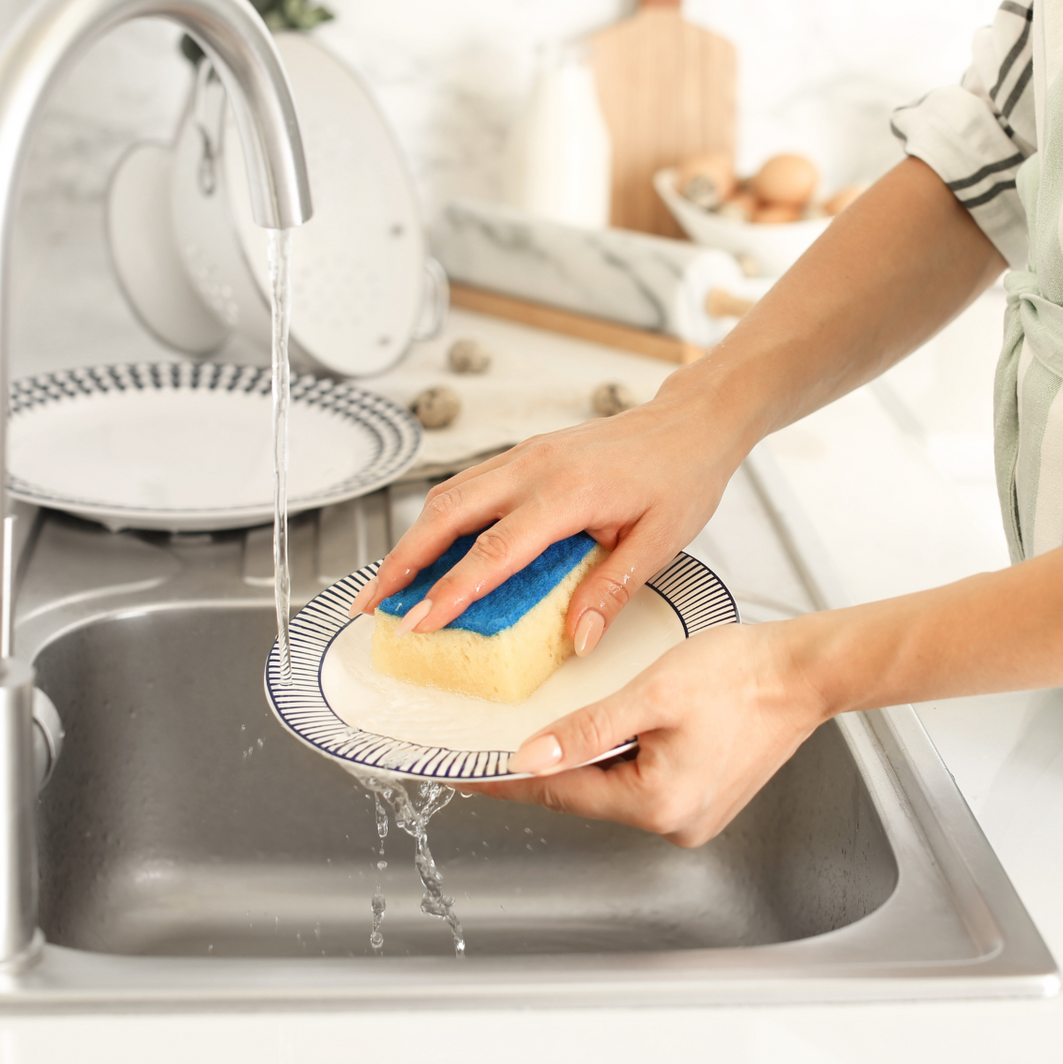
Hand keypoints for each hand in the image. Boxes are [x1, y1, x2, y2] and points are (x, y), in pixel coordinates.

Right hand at [350, 387, 750, 652]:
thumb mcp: (659, 543)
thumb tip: (576, 640)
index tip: (418, 623)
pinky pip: (468, 487)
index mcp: (567, 492)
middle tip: (372, 606)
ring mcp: (524, 456)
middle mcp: (534, 468)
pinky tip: (428, 550)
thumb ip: (611, 591)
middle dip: (401, 562)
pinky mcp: (524, 455)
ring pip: (448, 497)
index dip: (451, 591)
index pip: (494, 550)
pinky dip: (437, 521)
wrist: (690, 424)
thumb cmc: (680, 478)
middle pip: (446, 515)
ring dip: (411, 540)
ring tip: (387, 585)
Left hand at [463, 621, 828, 846]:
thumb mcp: (651, 693)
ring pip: (613, 786)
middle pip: (585, 793)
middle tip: (495, 738)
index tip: (460, 770)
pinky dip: (619, 758)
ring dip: (585, 758)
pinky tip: (611, 730)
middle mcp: (675, 822)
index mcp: (658, 804)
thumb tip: (528, 759)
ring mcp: (692, 815)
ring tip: (550, 727)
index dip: (504, 778)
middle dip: (545, 764)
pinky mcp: (704, 798)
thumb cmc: (741, 674)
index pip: (558, 792)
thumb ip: (586, 730)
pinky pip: (642, 781)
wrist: (803, 672)